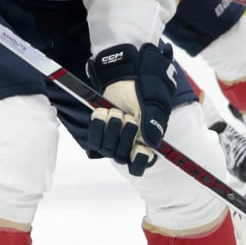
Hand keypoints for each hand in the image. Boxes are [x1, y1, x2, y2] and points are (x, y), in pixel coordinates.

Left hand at [85, 41, 177, 174]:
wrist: (125, 79)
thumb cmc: (141, 93)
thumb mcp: (149, 108)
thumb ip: (151, 127)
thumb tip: (150, 146)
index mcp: (145, 142)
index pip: (139, 165)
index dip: (138, 162)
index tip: (139, 149)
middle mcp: (129, 145)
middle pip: (121, 156)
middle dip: (124, 135)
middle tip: (128, 117)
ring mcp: (113, 140)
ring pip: (107, 148)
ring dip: (111, 128)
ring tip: (116, 112)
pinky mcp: (98, 133)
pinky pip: (93, 140)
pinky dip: (97, 125)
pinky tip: (102, 113)